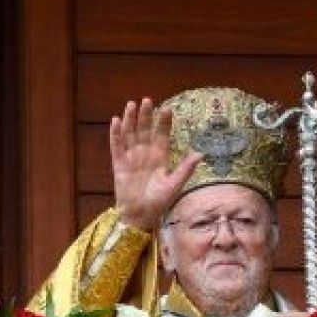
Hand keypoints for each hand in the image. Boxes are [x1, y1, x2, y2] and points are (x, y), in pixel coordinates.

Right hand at [111, 97, 202, 229]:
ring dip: (131, 120)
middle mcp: (145, 154)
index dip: (164, 122)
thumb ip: (185, 169)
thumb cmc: (158, 203)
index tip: (167, 109)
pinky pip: (116, 146)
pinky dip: (115, 134)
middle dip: (146, 116)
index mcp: (160, 157)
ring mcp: (131, 158)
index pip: (162, 135)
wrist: (140, 216)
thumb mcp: (174, 185)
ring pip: (130, 134)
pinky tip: (116, 121)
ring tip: (131, 104)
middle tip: (147, 100)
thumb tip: (201, 153)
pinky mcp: (118, 165)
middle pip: (145, 130)